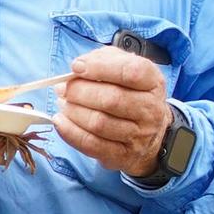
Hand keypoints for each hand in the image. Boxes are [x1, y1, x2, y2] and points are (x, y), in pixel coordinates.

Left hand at [51, 46, 171, 177]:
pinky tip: (60, 121)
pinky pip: (92, 145)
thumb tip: (79, 66)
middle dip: (79, 92)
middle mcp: (151, 110)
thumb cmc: (127, 90)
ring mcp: (139, 135)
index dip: (99, 68)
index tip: (76, 67)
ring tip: (63, 103)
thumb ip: (102, 59)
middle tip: (62, 88)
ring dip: (73, 111)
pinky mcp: (123, 155)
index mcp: (152, 82)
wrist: (146, 129)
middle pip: (111, 99)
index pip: (131, 72)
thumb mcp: (121, 65)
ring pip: (99, 123)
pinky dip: (70, 132)